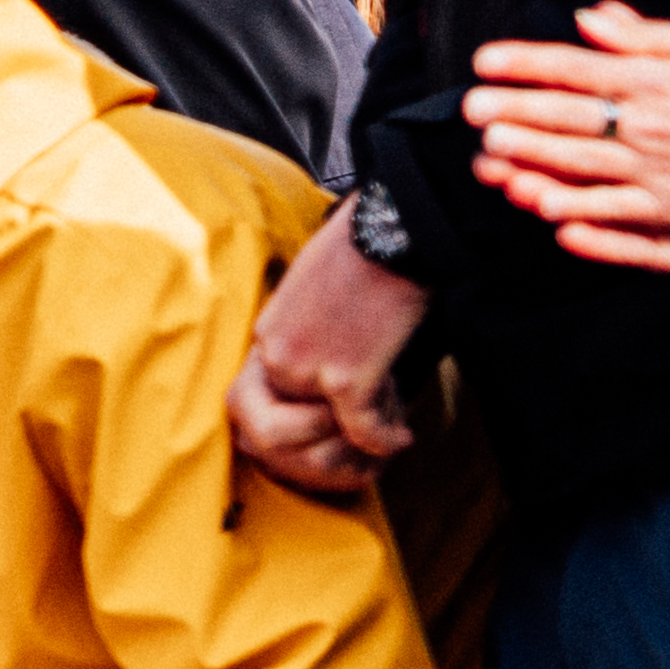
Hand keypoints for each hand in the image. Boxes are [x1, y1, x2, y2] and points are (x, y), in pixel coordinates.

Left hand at [230, 206, 428, 496]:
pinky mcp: (346, 380)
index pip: (277, 394)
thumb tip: (319, 340)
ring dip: (367, 428)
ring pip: (333, 428)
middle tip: (376, 415)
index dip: (314, 405)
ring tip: (395, 418)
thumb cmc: (362, 245)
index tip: (341, 408)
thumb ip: (304, 323)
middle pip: (300, 420)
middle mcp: (277, 357)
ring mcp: (307, 371)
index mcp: (267, 334)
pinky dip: (385, 439)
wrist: (391, 228)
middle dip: (338, 425)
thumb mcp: (310, 285)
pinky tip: (402, 440)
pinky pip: (364, 430)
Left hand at [462, 2, 669, 271]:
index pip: (578, 66)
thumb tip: (591, 18)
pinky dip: (575, 206)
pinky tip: (539, 202)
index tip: (485, 60)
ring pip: (580, 160)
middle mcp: (649, 121)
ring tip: (490, 146)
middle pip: (570, 113)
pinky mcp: (665, 207)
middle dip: (515, 107)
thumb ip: (643, 34)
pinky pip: (610, 208)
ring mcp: (655, 167)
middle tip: (471, 106)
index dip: (527, 62)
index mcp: (655, 79)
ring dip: (531, 153)